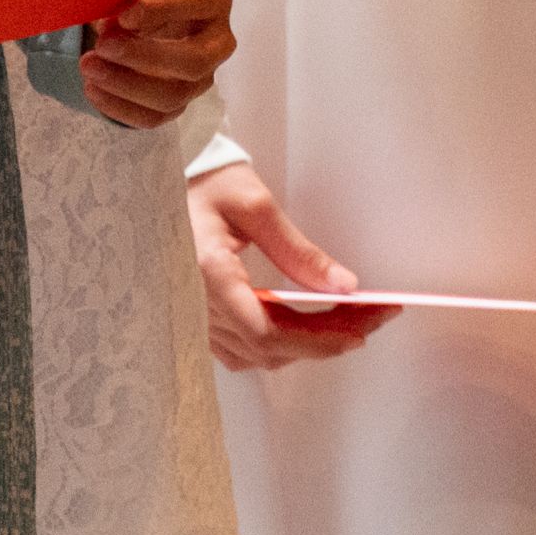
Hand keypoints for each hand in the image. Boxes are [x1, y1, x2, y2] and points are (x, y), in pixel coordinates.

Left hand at [79, 0, 232, 126]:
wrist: (151, 12)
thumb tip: (110, 25)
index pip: (194, 3)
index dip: (159, 10)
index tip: (122, 15)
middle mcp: (218, 41)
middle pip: (193, 61)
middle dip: (143, 57)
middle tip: (103, 45)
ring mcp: (203, 77)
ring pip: (172, 96)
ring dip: (125, 85)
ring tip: (89, 67)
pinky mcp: (182, 103)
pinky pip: (153, 117)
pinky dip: (119, 107)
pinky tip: (93, 88)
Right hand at [189, 161, 399, 368]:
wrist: (165, 180)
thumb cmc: (207, 184)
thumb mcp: (257, 206)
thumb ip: (299, 251)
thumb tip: (343, 285)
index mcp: (209, 276)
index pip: (268, 332)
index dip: (317, 339)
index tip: (360, 329)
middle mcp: (196, 305)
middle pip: (267, 348)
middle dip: (325, 340)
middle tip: (370, 319)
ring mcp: (193, 316)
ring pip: (255, 355)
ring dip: (304, 344)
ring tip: (346, 320)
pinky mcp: (197, 317)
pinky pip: (239, 348)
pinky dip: (277, 343)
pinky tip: (305, 327)